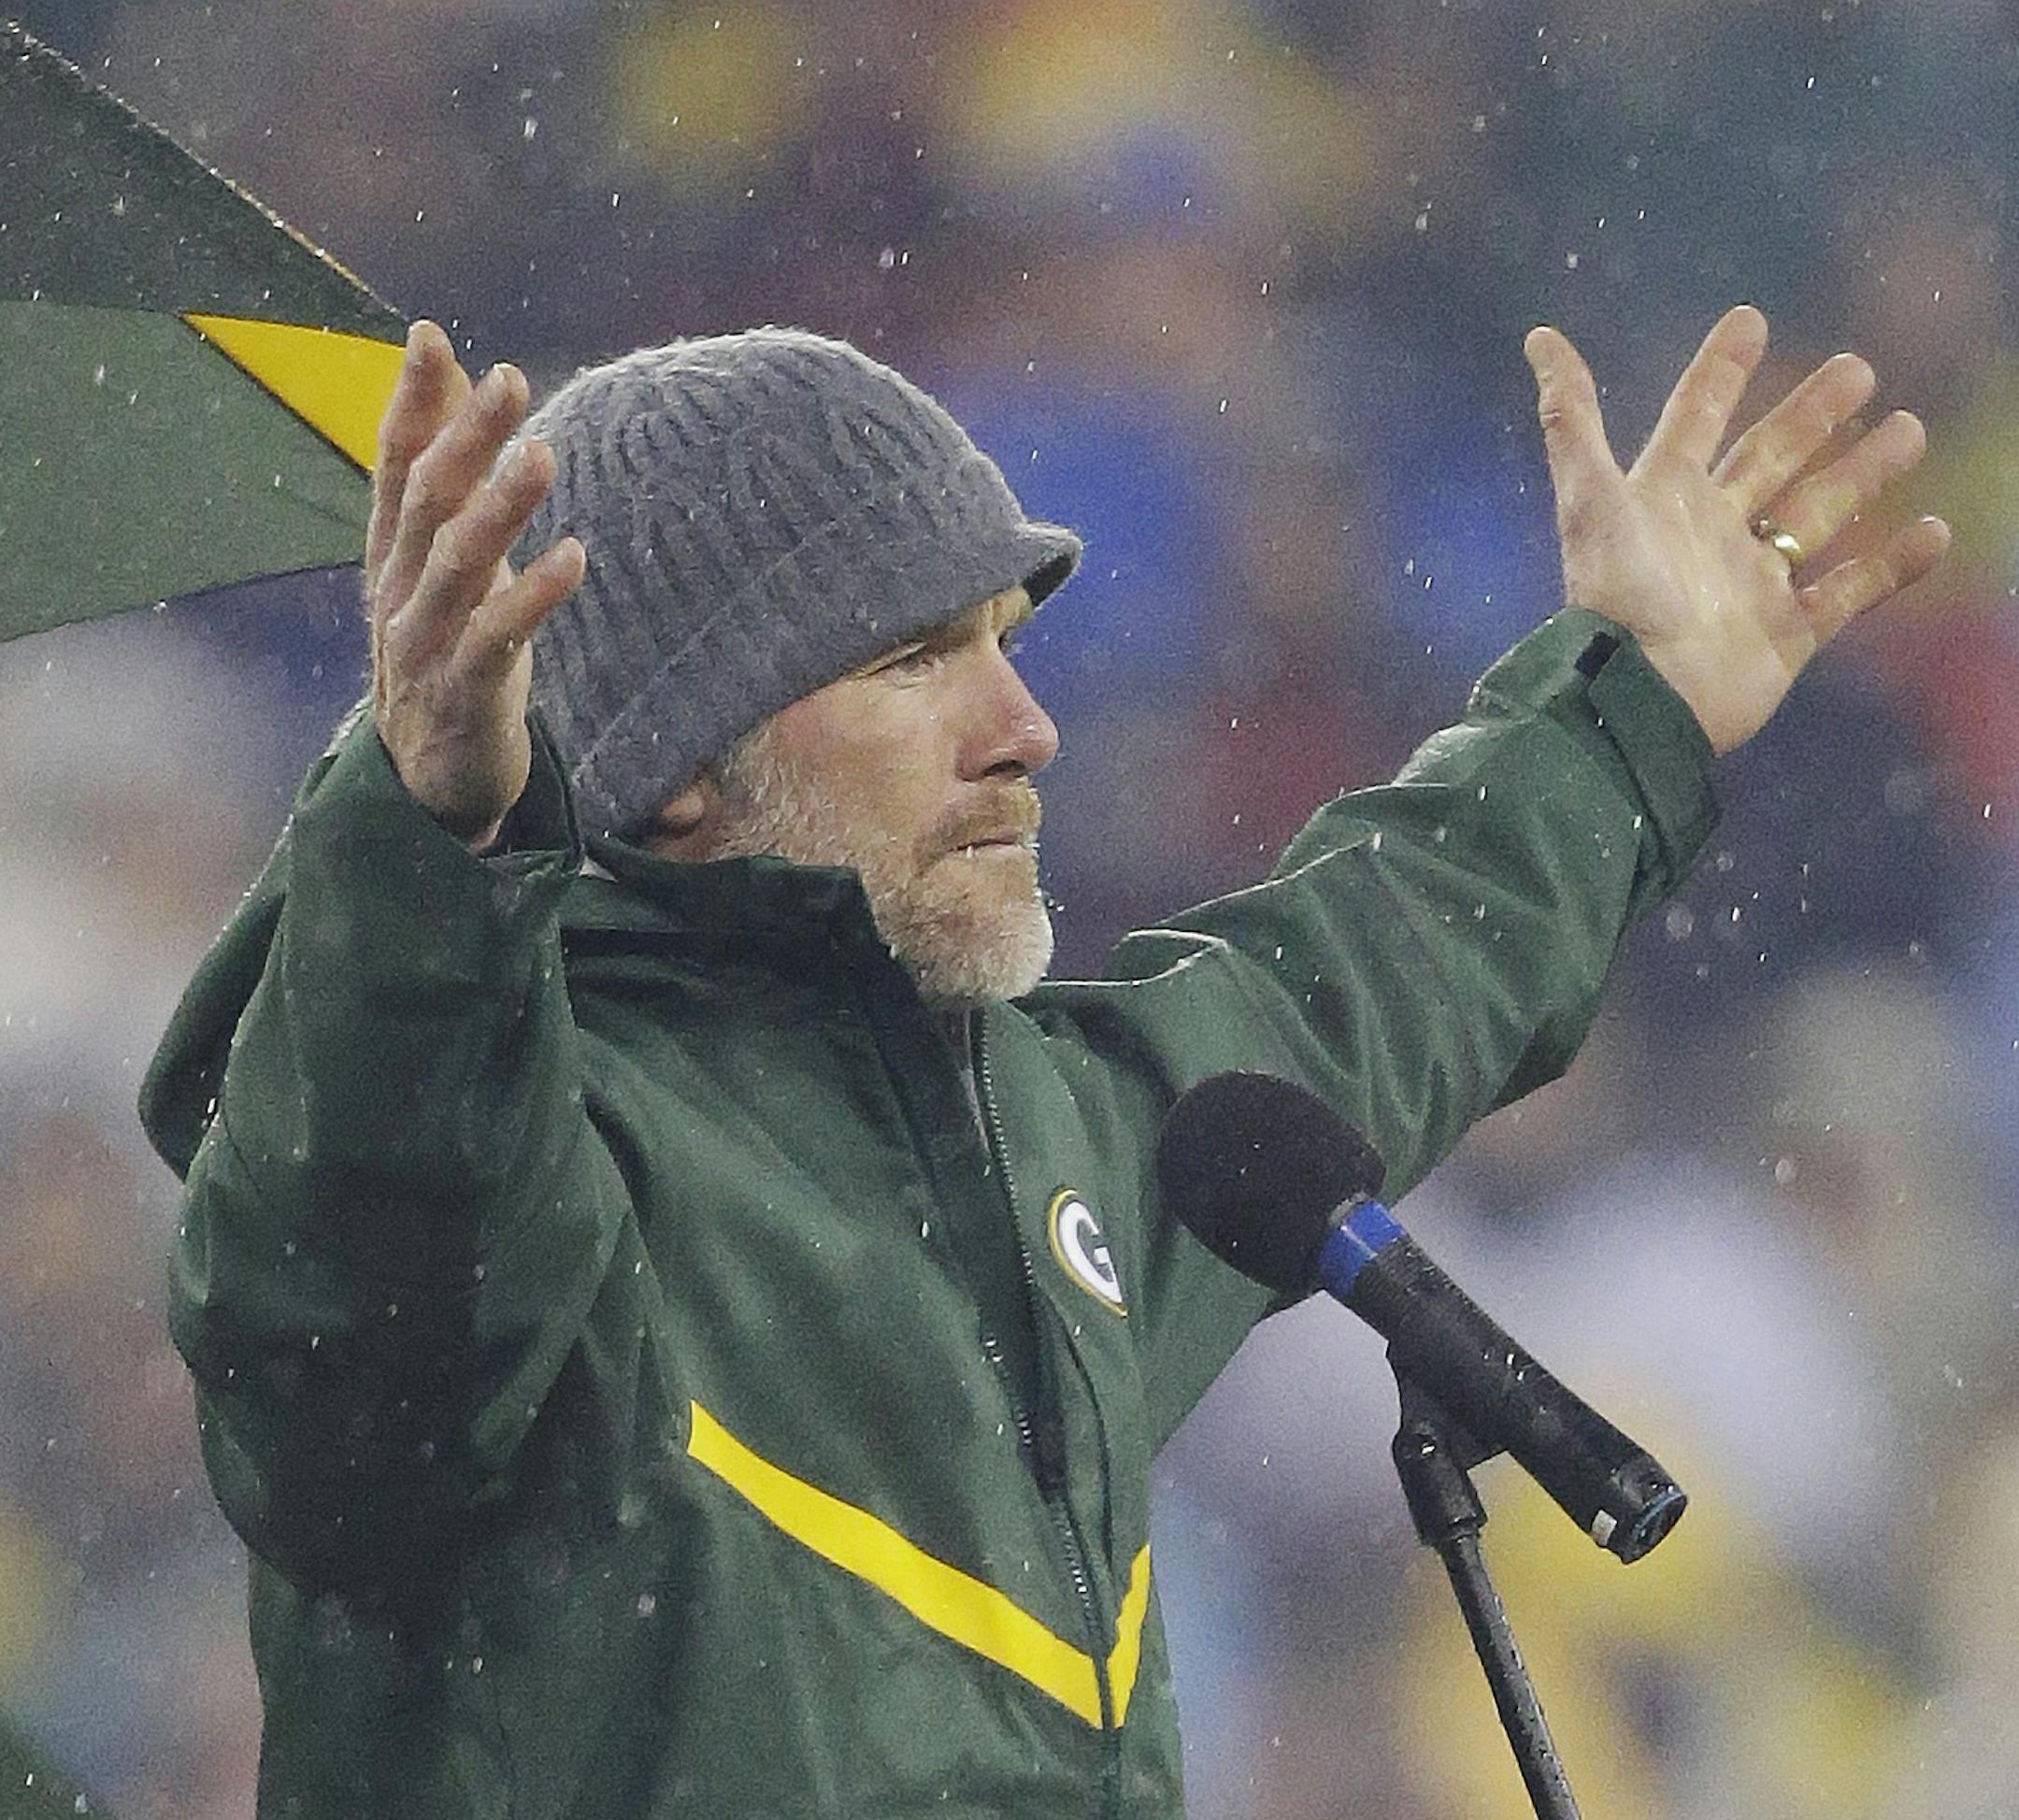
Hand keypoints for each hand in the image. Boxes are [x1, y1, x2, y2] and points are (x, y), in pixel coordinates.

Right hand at [365, 321, 584, 846]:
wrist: (431, 780)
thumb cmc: (447, 652)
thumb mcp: (442, 563)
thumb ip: (447, 477)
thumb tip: (449, 376)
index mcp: (392, 553)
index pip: (395, 463)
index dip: (412, 401)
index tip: (432, 336)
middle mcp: (398, 590)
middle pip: (428, 501)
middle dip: (465, 437)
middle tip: (510, 381)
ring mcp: (424, 644)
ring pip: (456, 564)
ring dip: (499, 508)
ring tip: (541, 455)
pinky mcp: (462, 694)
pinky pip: (494, 640)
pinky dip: (531, 597)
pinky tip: (573, 558)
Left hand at [1524, 305, 1949, 753]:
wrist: (1642, 696)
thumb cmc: (1617, 595)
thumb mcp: (1590, 498)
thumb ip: (1571, 419)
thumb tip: (1540, 338)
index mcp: (1662, 499)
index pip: (1695, 419)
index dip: (1718, 372)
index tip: (1751, 319)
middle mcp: (1708, 535)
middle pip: (1769, 458)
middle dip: (1811, 414)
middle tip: (1859, 367)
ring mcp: (1750, 584)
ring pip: (1817, 514)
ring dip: (1862, 472)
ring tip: (1909, 428)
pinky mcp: (1785, 634)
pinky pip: (1849, 593)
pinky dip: (1892, 566)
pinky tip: (1935, 530)